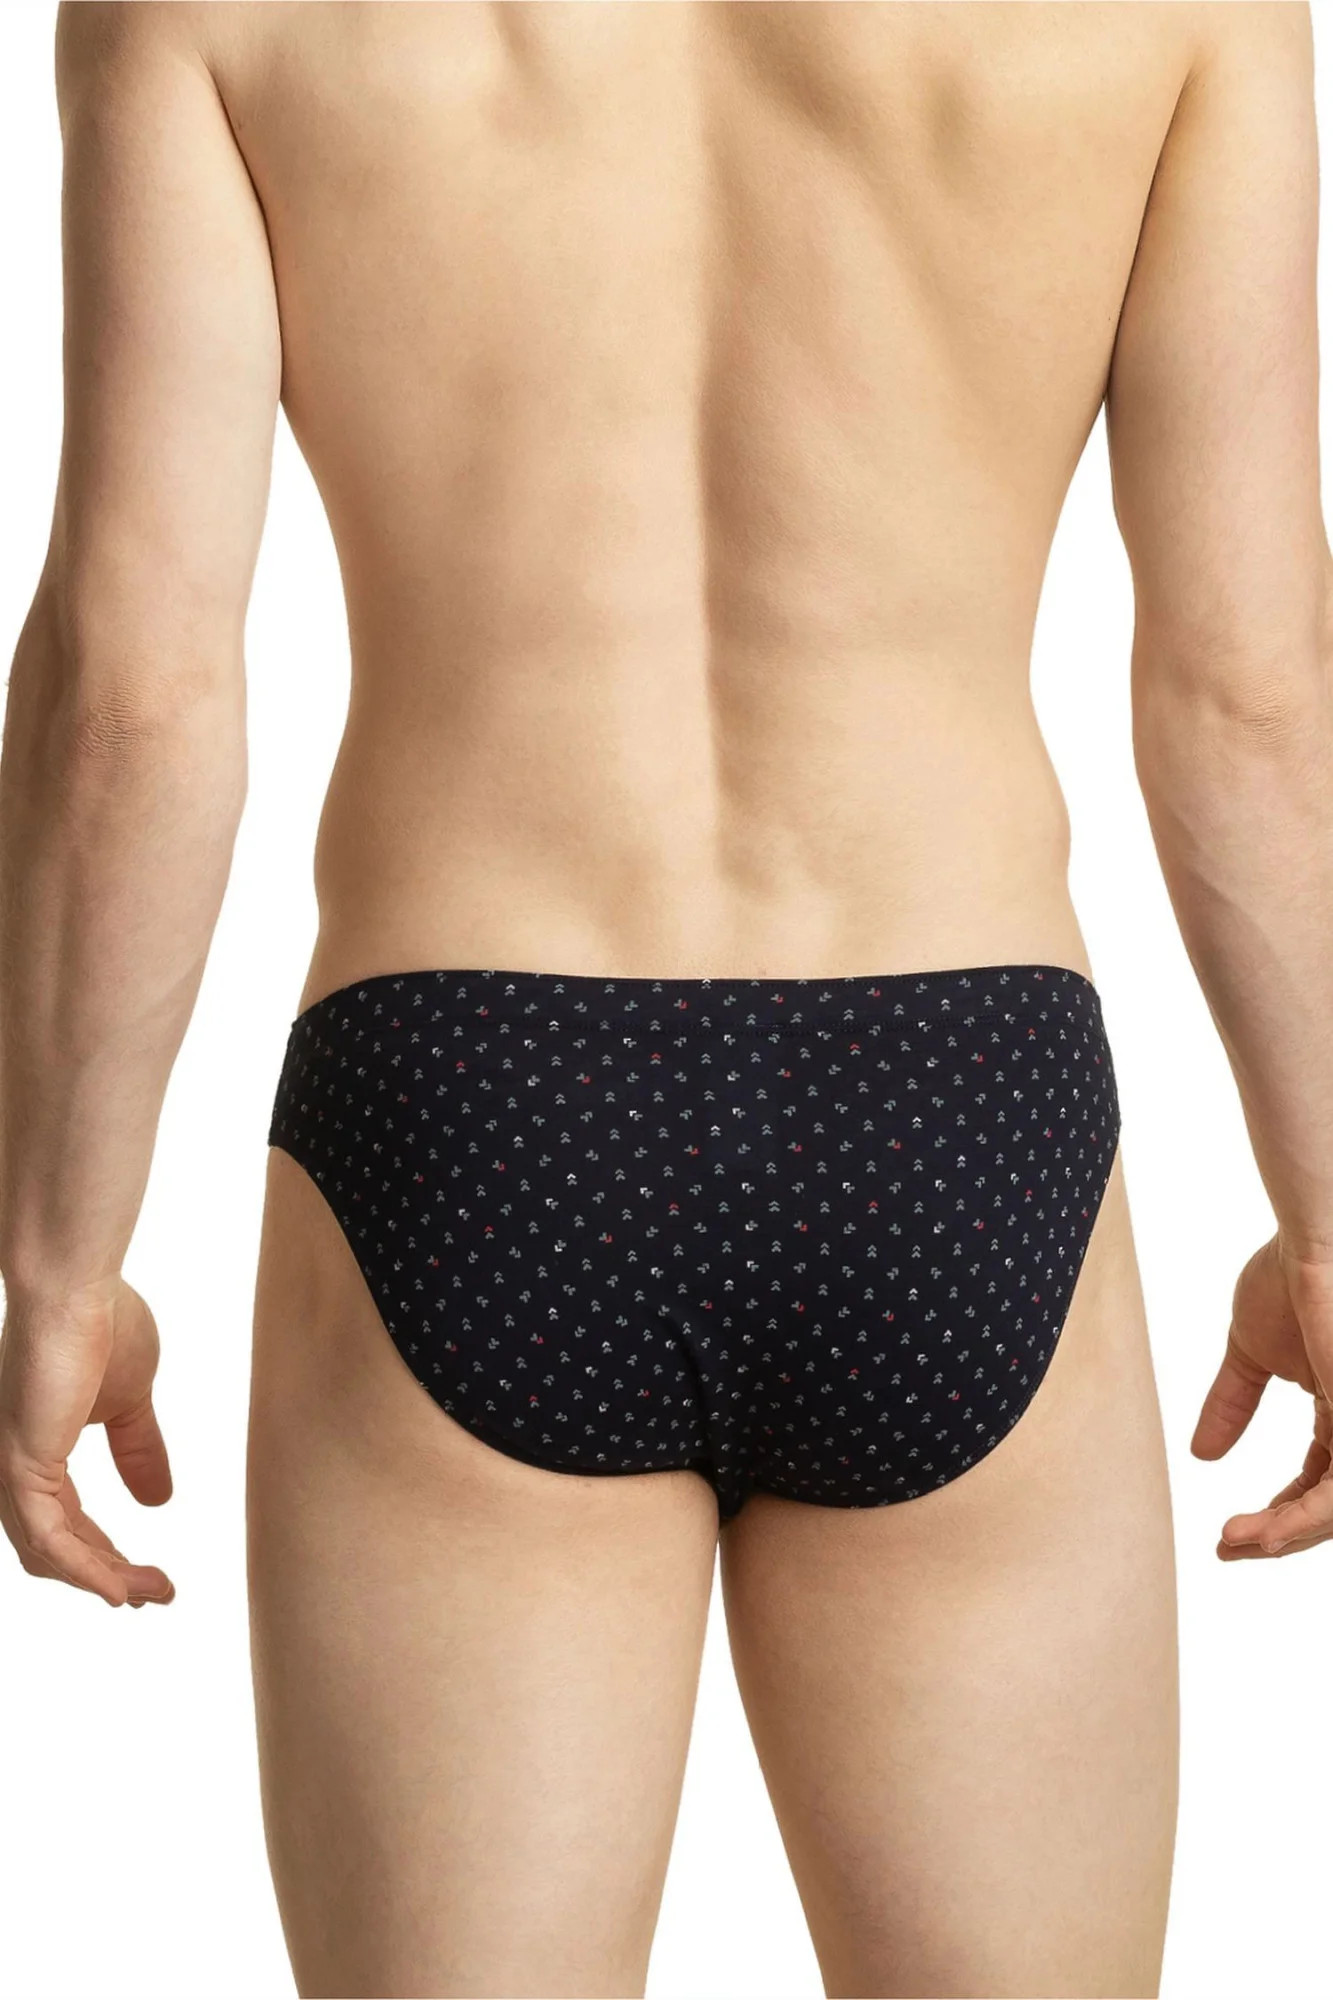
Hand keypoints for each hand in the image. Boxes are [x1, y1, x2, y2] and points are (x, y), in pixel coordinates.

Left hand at [0, 1275, 174, 1605]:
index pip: (64, 1523)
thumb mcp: (131, 1402)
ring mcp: (10, 1467)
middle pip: (53, 1549)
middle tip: (155, 1594)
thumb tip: (159, 1500)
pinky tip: (120, 1586)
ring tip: (148, 1594)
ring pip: (47, 1552)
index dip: (105, 1557)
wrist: (76, 1286)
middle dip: (106, 1577)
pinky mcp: (19, 1463)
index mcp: (35, 1450)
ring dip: (101, 1580)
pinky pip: (49, 1538)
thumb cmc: (102, 1323)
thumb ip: (138, 1450)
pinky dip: (85, 1569)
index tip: (151, 1577)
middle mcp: (11, 1466)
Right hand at [1191, 1234, 1332, 1558]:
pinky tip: (1262, 1531)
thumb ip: (1231, 1404)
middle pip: (1325, 1508)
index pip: (1318, 1484)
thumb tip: (1201, 1453)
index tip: (1232, 1531)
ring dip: (1283, 1536)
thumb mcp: (1251, 1354)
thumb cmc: (1291, 1278)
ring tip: (1236, 1542)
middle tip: (1227, 1546)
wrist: (1311, 1243)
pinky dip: (1298, 1521)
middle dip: (1275, 1535)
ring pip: (1332, 1511)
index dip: (1277, 1513)